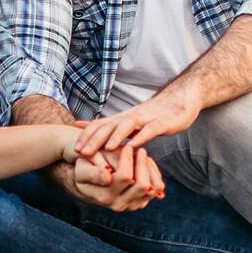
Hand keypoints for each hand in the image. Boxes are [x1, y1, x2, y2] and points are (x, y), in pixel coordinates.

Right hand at [54, 144, 163, 210]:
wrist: (89, 183)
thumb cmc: (85, 170)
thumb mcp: (82, 169)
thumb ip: (93, 173)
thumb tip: (107, 177)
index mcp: (105, 196)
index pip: (125, 177)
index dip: (127, 160)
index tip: (127, 146)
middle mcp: (119, 205)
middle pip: (142, 185)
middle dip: (142, 163)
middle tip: (139, 150)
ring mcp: (131, 205)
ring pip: (152, 188)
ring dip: (150, 169)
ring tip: (142, 156)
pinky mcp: (140, 202)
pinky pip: (156, 189)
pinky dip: (154, 174)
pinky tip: (144, 164)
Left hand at [76, 94, 200, 156]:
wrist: (178, 100)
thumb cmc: (151, 115)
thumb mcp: (126, 121)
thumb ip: (106, 125)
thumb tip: (81, 126)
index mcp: (120, 119)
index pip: (98, 126)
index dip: (85, 137)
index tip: (73, 150)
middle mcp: (129, 117)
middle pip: (108, 126)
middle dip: (94, 139)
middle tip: (81, 152)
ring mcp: (145, 119)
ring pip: (127, 125)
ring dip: (116, 136)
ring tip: (106, 148)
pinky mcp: (161, 123)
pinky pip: (150, 130)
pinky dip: (141, 137)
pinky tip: (135, 146)